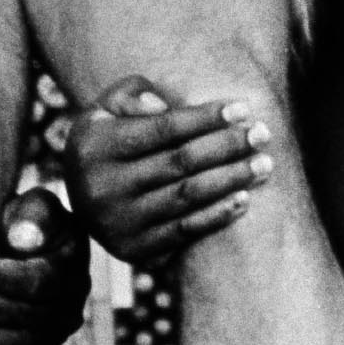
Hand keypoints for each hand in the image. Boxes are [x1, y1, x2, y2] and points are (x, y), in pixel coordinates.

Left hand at [0, 184, 89, 344]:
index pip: (40, 276)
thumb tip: (24, 239)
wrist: (7, 244)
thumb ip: (33, 214)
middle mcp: (72, 297)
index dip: (1, 276)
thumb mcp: (29, 205)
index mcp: (71, 258)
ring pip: (29, 344)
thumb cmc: (14, 218)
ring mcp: (58, 327)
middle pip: (33, 314)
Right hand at [62, 74, 270, 268]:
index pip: (163, 129)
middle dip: (228, 146)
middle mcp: (104, 186)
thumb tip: (161, 107)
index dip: (206, 118)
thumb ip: (131, 95)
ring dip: (232, 179)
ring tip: (263, 164)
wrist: (80, 199)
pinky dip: (217, 214)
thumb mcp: (104, 109)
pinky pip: (185, 230)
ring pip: (188, 196)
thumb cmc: (107, 141)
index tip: (243, 109)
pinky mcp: (134, 249)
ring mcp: (119, 221)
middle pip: (181, 162)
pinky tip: (243, 198)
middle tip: (263, 134)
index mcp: (97, 145)